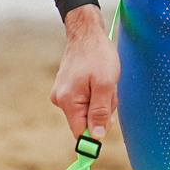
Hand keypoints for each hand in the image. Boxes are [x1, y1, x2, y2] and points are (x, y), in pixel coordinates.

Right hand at [50, 4, 118, 138]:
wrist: (86, 32)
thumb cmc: (97, 55)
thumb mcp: (105, 84)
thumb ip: (100, 112)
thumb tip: (97, 137)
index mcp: (68, 101)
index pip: (80, 132)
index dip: (96, 132)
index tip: (109, 119)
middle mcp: (60, 100)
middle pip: (86, 121)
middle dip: (102, 111)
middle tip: (109, 91)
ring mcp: (62, 94)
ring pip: (87, 110)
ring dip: (101, 100)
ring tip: (104, 81)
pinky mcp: (67, 88)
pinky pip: (85, 101)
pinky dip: (95, 94)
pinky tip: (98, 79)